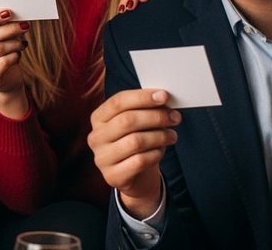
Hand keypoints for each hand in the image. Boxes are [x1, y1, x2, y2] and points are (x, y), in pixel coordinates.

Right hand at [0, 9, 29, 116]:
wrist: (7, 78)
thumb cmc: (2, 53)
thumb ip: (0, 26)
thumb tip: (11, 14)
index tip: (9, 12)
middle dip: (9, 29)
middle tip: (25, 25)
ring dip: (15, 43)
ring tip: (23, 43)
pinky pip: (4, 62)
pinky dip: (15, 56)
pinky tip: (17, 55)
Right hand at [88, 89, 180, 218]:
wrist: (133, 176)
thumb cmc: (136, 142)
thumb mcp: (136, 124)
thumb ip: (144, 110)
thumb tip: (162, 98)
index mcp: (98, 118)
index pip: (118, 102)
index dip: (142, 97)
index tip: (164, 96)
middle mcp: (96, 137)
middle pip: (127, 121)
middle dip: (156, 117)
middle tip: (175, 117)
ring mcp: (101, 158)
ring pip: (135, 142)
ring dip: (160, 137)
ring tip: (172, 136)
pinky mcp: (112, 175)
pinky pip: (140, 161)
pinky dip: (155, 154)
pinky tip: (161, 151)